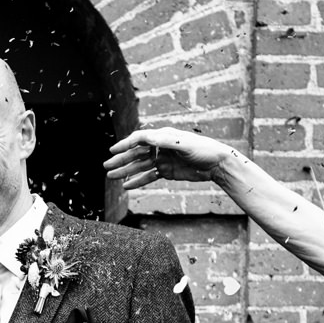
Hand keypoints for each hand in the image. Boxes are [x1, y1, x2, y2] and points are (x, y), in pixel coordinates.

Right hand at [105, 128, 245, 192]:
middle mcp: (160, 147)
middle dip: (121, 160)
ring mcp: (163, 160)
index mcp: (163, 136)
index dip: (125, 144)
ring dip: (126, 171)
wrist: (217, 165)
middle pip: (136, 154)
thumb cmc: (203, 150)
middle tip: (106, 166)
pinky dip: (138, 181)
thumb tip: (149, 138)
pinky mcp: (167, 172)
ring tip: (111, 177)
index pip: (140, 139)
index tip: (113, 151)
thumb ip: (166, 141)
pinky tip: (127, 186)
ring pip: (140, 166)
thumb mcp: (185, 143)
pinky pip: (149, 177)